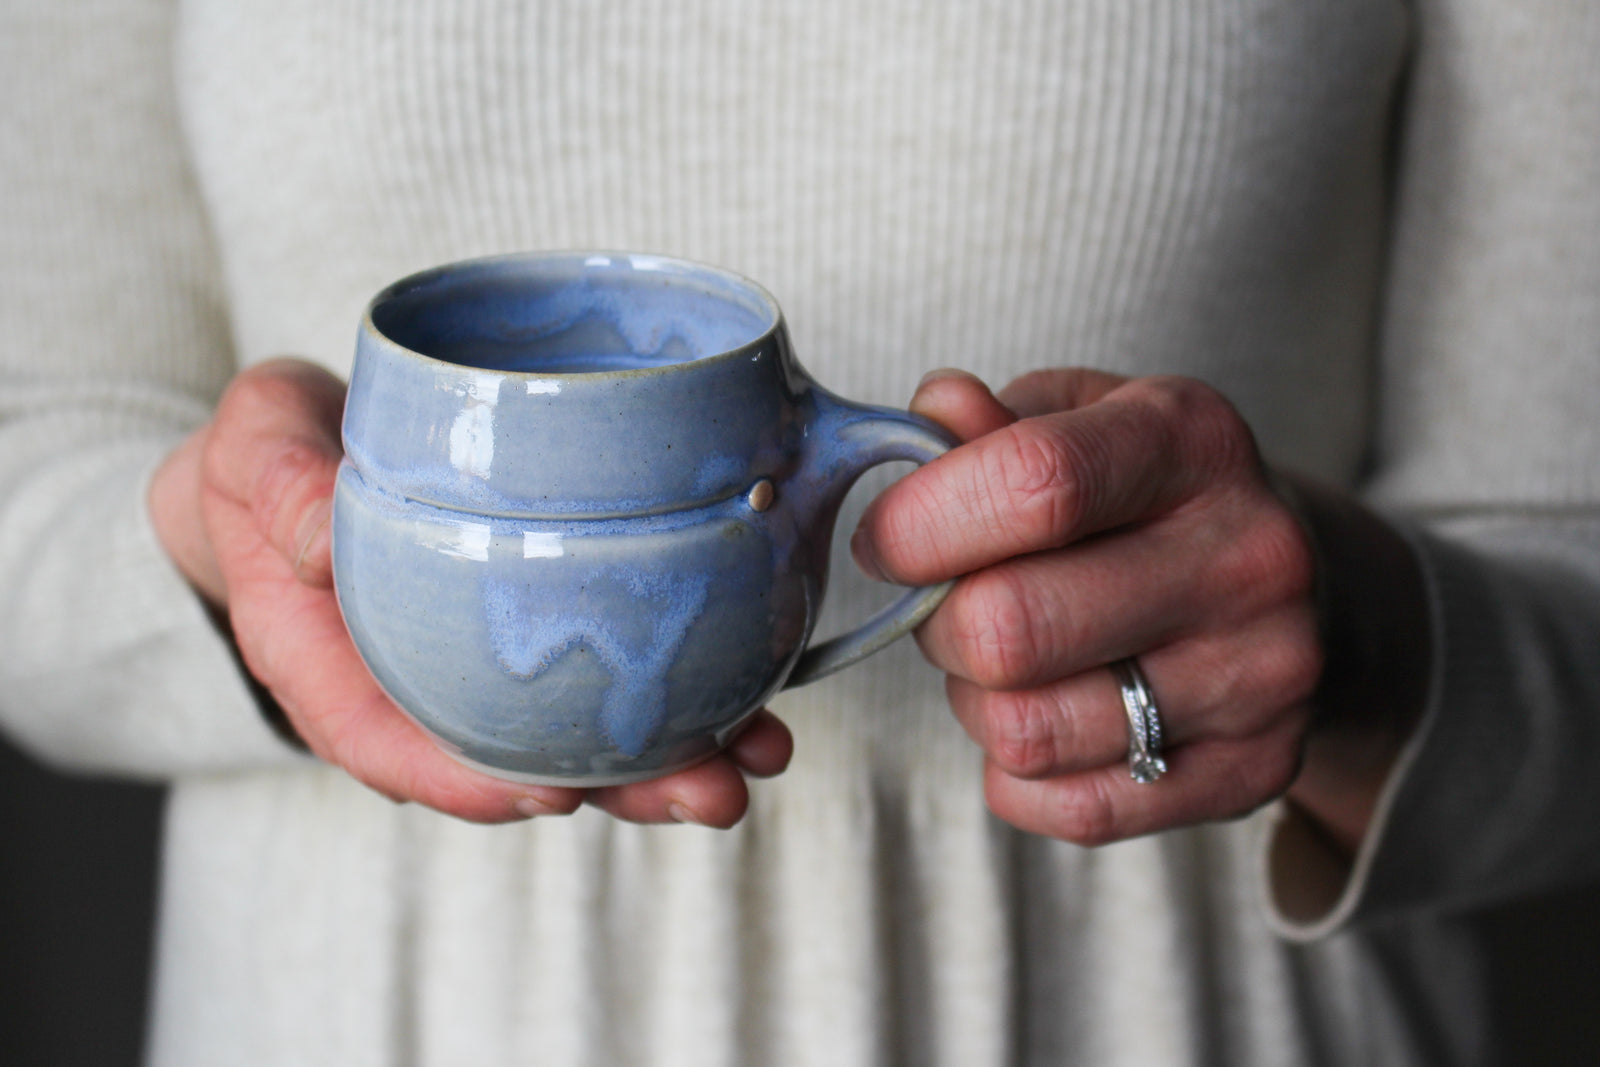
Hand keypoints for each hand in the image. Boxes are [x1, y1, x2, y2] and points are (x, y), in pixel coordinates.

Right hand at [148, 359, 791, 824]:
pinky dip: (674, 689)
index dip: (467, 781)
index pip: (387, 746)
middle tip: (710, 791)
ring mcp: (475, 670)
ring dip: (668, 754)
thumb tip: (321, 544)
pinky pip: (595, 676)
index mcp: (328, 666)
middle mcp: (411, 687)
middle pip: (509, 762)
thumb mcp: (256, 452)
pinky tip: (750, 689)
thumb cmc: (272, 461)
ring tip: (758, 752)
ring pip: (570, 733)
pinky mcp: (527, 633)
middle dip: (616, 788)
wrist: (300, 456)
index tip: (552, 792)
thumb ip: (282, 492)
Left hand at [852, 369, 1426, 849]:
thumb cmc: (1152, 497)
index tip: (885, 541)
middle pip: (1009, 628)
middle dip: (938, 625)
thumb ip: (992, 427)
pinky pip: (1075, 810)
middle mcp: (1247, 556)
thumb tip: (934, 412)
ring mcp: (1263, 673)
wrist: (1304, 588)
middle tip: (946, 607)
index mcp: (1192, 442)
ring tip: (1006, 666)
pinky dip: (1022, 777)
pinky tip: (1047, 718)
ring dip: (977, 705)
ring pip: (1027, 731)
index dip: (919, 522)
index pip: (1032, 485)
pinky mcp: (1258, 770)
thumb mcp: (1083, 424)